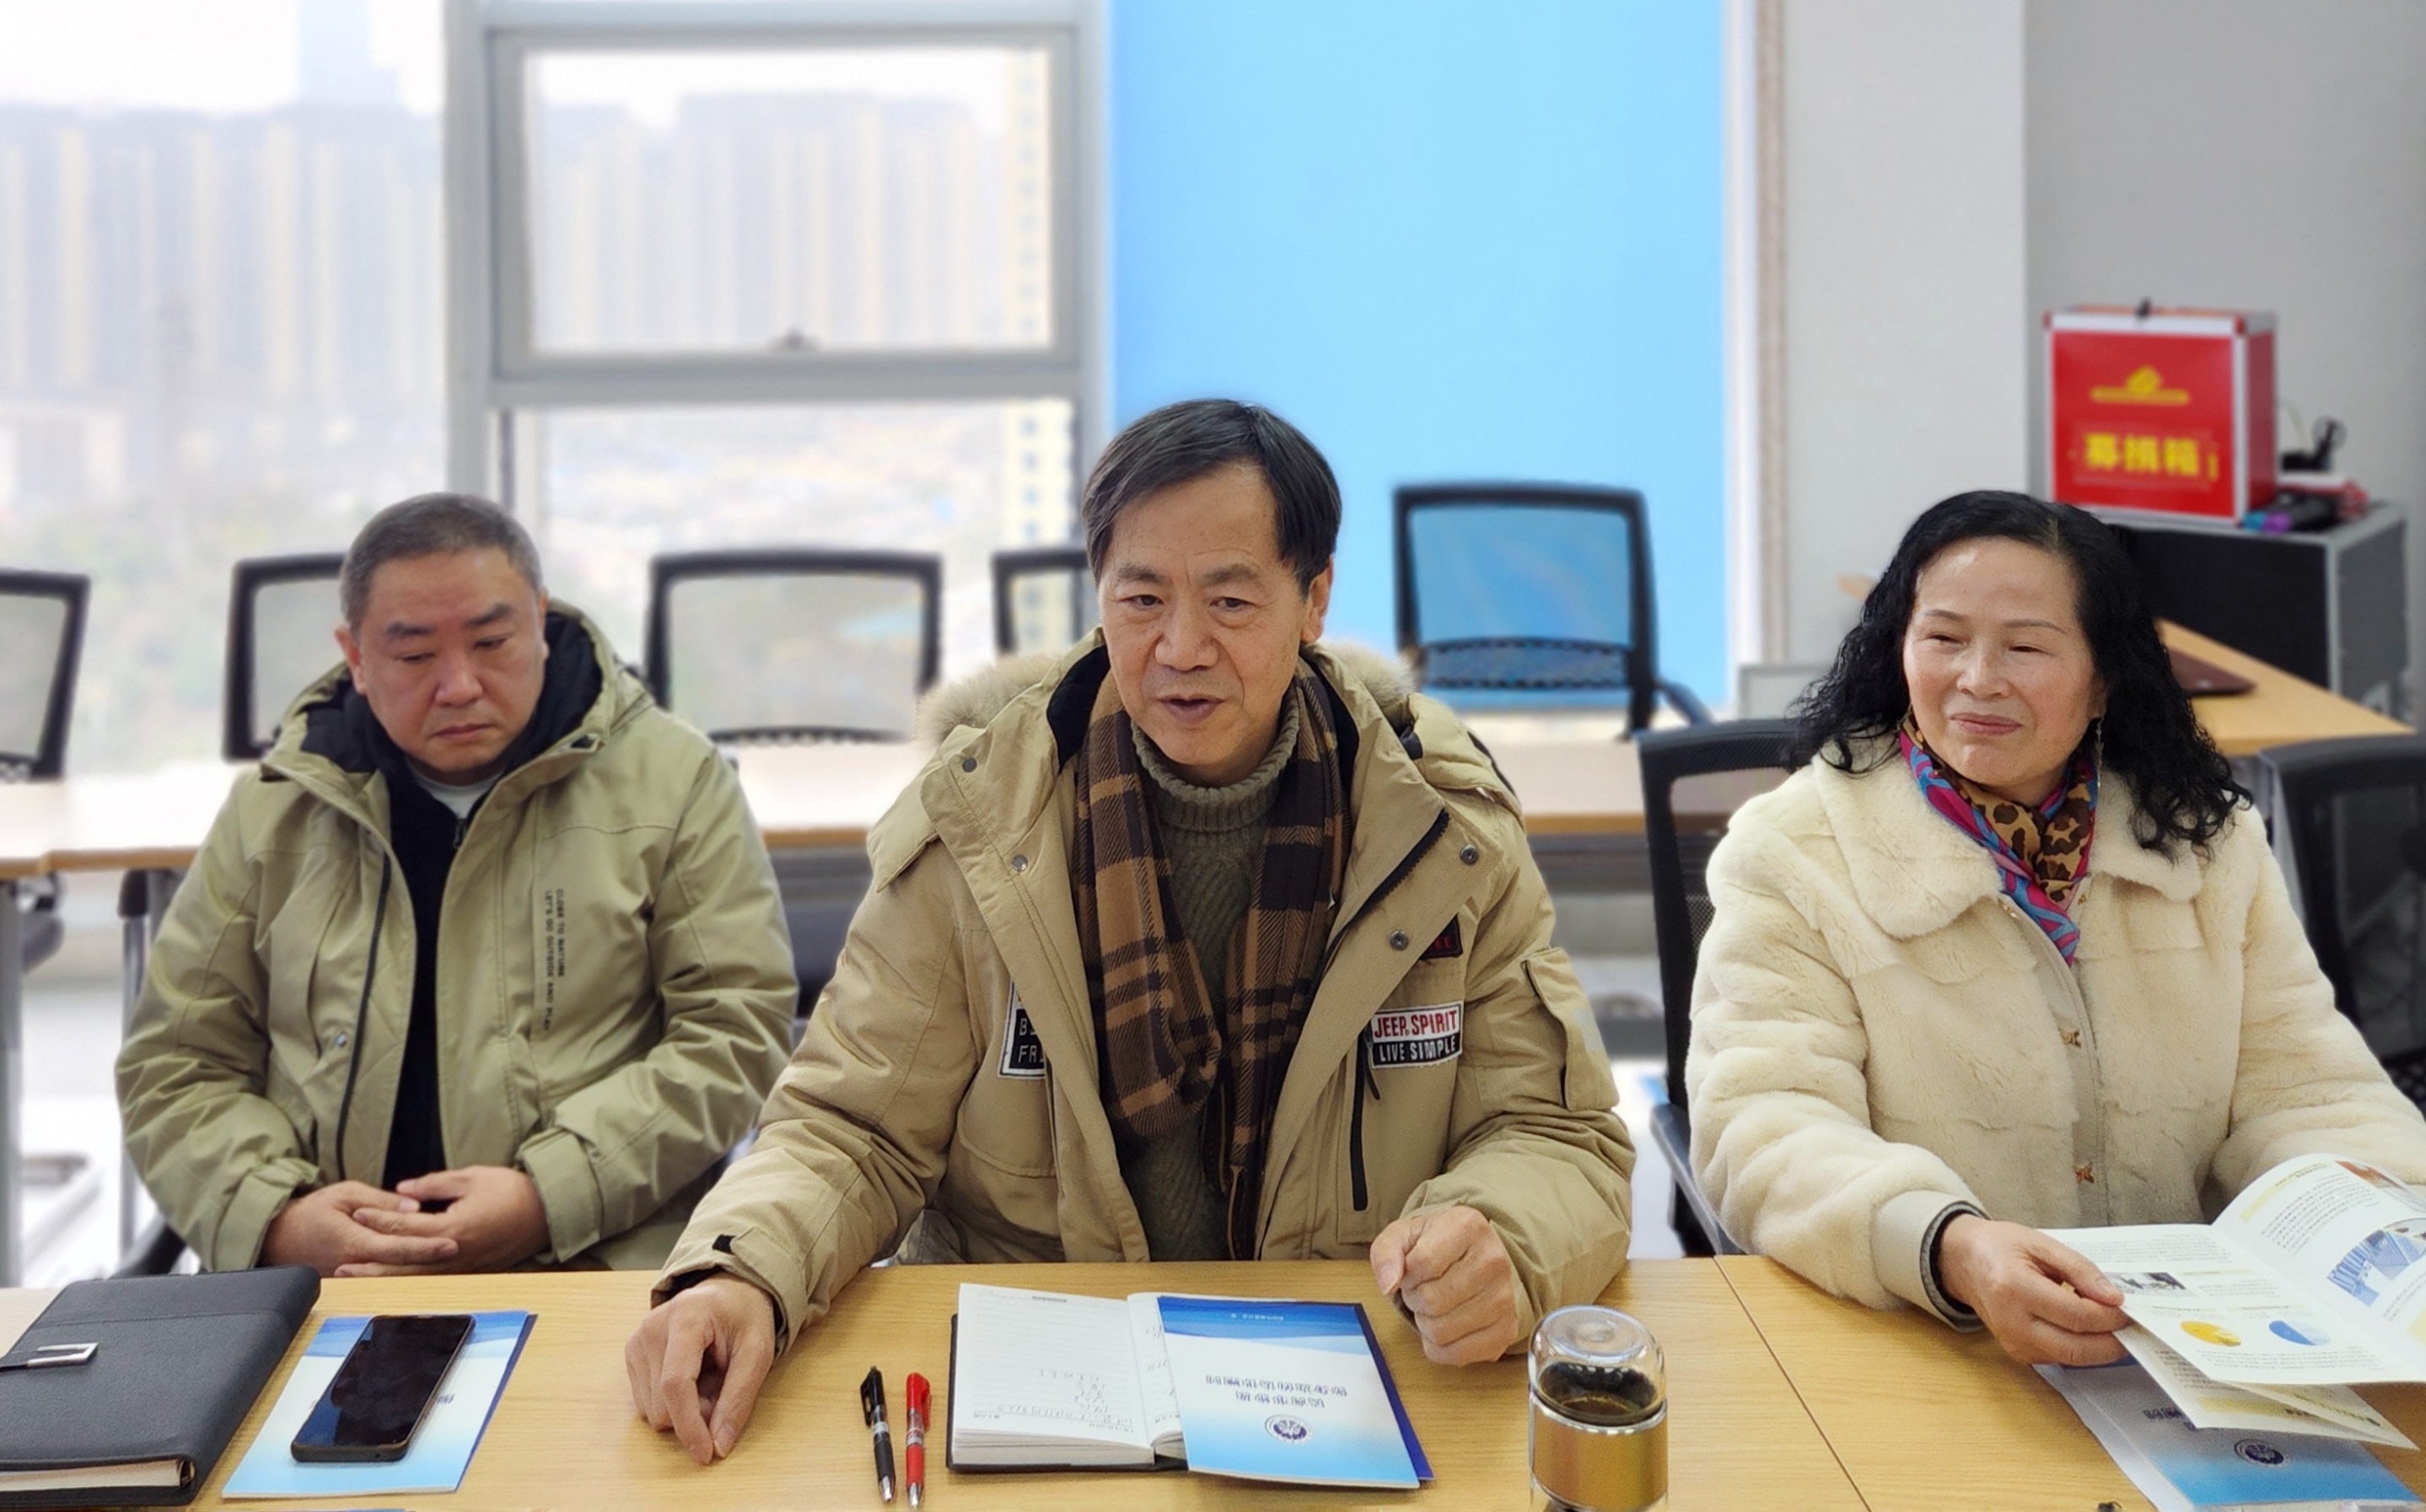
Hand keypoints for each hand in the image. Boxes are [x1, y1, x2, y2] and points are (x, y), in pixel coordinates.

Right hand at [259, 1181, 459, 1275]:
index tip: (451, 1242)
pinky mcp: (353, 1281)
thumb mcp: (345, 1194)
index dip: (427, 1246)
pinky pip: (383, 1278)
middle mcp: (357, 1264)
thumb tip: (413, 1208)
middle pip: (402, 1267)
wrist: (279, 1237)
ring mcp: (355, 1276)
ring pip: (394, 1276)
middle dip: (432, 1260)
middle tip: (461, 1249)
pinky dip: (405, 1272)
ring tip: (452, 1258)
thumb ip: (380, 1202)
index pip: (399, 1247)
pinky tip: (427, 1265)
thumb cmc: (312, 1212)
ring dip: (422, 1268)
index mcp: (355, 1242)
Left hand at [333, 1166, 550, 1275]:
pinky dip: (409, 1279)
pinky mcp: (469, 1270)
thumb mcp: (472, 1177)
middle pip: (404, 1262)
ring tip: (359, 1278)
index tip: (356, 1213)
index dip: (379, 1218)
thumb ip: (434, 1184)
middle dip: (372, 1263)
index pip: (406, 1225)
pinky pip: (432, 1278)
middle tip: (341, 1265)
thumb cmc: (513, 1191)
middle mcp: (454, 1253)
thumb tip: (402, 1190)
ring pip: (416, 1277)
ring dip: (386, 1277)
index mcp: (453, 1228)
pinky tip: (394, 1279)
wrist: (547, 1213)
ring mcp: (462, 1266)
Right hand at [626, 1274, 780, 1464]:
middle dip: (695, 1415)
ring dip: (684, 1410)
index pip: (675, 1383)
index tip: (706, 1454)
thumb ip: (739, 1398)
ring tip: (707, 1379)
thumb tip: (719, 1446)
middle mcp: (651, 1328)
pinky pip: (646, 1403)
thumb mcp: (757, 1353)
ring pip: (652, 1410)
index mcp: (685, 1318)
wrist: (725, 1292)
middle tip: (722, 1390)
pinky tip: (691, 1378)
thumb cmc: (744, 1318)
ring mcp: (636, 1341)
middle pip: (661, 1405)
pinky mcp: (631, 1355)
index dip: (689, 1425)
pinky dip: (672, 1403)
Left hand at [1369, 1205, 1523, 1364]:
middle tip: (1424, 1289)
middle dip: (1416, 1299)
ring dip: (1427, 1323)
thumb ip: (1387, 1253)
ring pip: (1441, 1331)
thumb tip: (1389, 1284)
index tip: (1413, 1270)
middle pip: (1432, 1300)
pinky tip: (1447, 1325)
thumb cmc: (1435, 1246)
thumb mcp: (1403, 1236)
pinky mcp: (1506, 1330)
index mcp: (1469, 1227)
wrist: (1474, 1259)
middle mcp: (1494, 1260)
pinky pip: (1458, 1354)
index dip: (1407, 1275)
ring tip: (1437, 1304)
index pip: (1422, 1264)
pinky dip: (1441, 1347)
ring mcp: (1505, 1298)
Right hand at [1936, 1214, 2129, 1365]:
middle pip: (2077, 1348)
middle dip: (2112, 1340)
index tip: (2127, 1306)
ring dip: (2100, 1346)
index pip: (2076, 1315)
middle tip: (2131, 1323)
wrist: (1962, 1262)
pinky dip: (2082, 1347)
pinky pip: (2061, 1357)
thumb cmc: (2000, 1247)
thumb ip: (2080, 1269)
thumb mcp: (2041, 1244)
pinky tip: (2089, 1328)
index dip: (2109, 1315)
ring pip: (2072, 1358)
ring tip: (2113, 1324)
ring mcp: (2013, 1343)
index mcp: (2014, 1288)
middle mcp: (2012, 1323)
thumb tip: (2113, 1298)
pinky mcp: (2018, 1353)